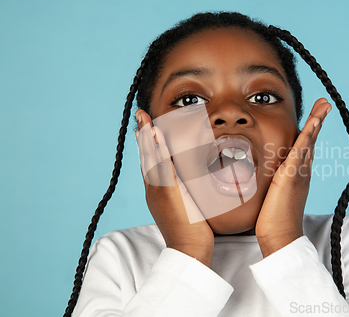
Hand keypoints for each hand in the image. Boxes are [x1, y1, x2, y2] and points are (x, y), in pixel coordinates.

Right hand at [135, 109, 214, 266]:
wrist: (189, 250)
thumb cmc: (192, 229)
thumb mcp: (186, 203)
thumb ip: (185, 188)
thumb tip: (191, 177)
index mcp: (157, 190)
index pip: (150, 161)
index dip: (147, 143)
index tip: (144, 126)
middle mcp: (153, 188)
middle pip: (146, 156)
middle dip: (143, 134)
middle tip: (139, 114)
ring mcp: (158, 190)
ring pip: (150, 158)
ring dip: (148, 137)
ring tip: (144, 118)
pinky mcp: (167, 192)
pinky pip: (161, 166)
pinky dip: (158, 149)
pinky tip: (156, 135)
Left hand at [255, 98, 331, 257]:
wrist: (280, 237)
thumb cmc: (274, 219)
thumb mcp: (273, 193)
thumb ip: (273, 179)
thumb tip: (265, 170)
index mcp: (297, 174)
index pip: (305, 146)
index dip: (311, 129)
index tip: (316, 114)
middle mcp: (302, 171)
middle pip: (312, 140)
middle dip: (318, 120)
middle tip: (326, 103)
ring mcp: (298, 173)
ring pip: (309, 142)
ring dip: (317, 122)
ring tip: (324, 105)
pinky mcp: (290, 177)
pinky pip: (300, 152)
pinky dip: (307, 136)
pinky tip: (313, 123)